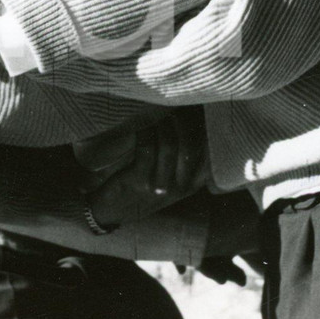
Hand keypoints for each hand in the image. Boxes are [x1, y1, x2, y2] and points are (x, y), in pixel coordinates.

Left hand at [84, 109, 207, 228]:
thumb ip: (184, 157)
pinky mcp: (139, 181)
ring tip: (158, 114)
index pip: (207, 152)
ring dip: (162, 124)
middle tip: (175, 107)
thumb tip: (192, 117)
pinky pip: (146, 147)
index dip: (202, 127)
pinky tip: (141, 126)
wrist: (112, 211)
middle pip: (190, 145)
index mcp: (193, 183)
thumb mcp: (171, 178)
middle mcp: (181, 187)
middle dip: (183, 121)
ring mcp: (160, 186)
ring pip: (168, 145)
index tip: (195, 110)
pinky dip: (145, 132)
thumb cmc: (144, 187)